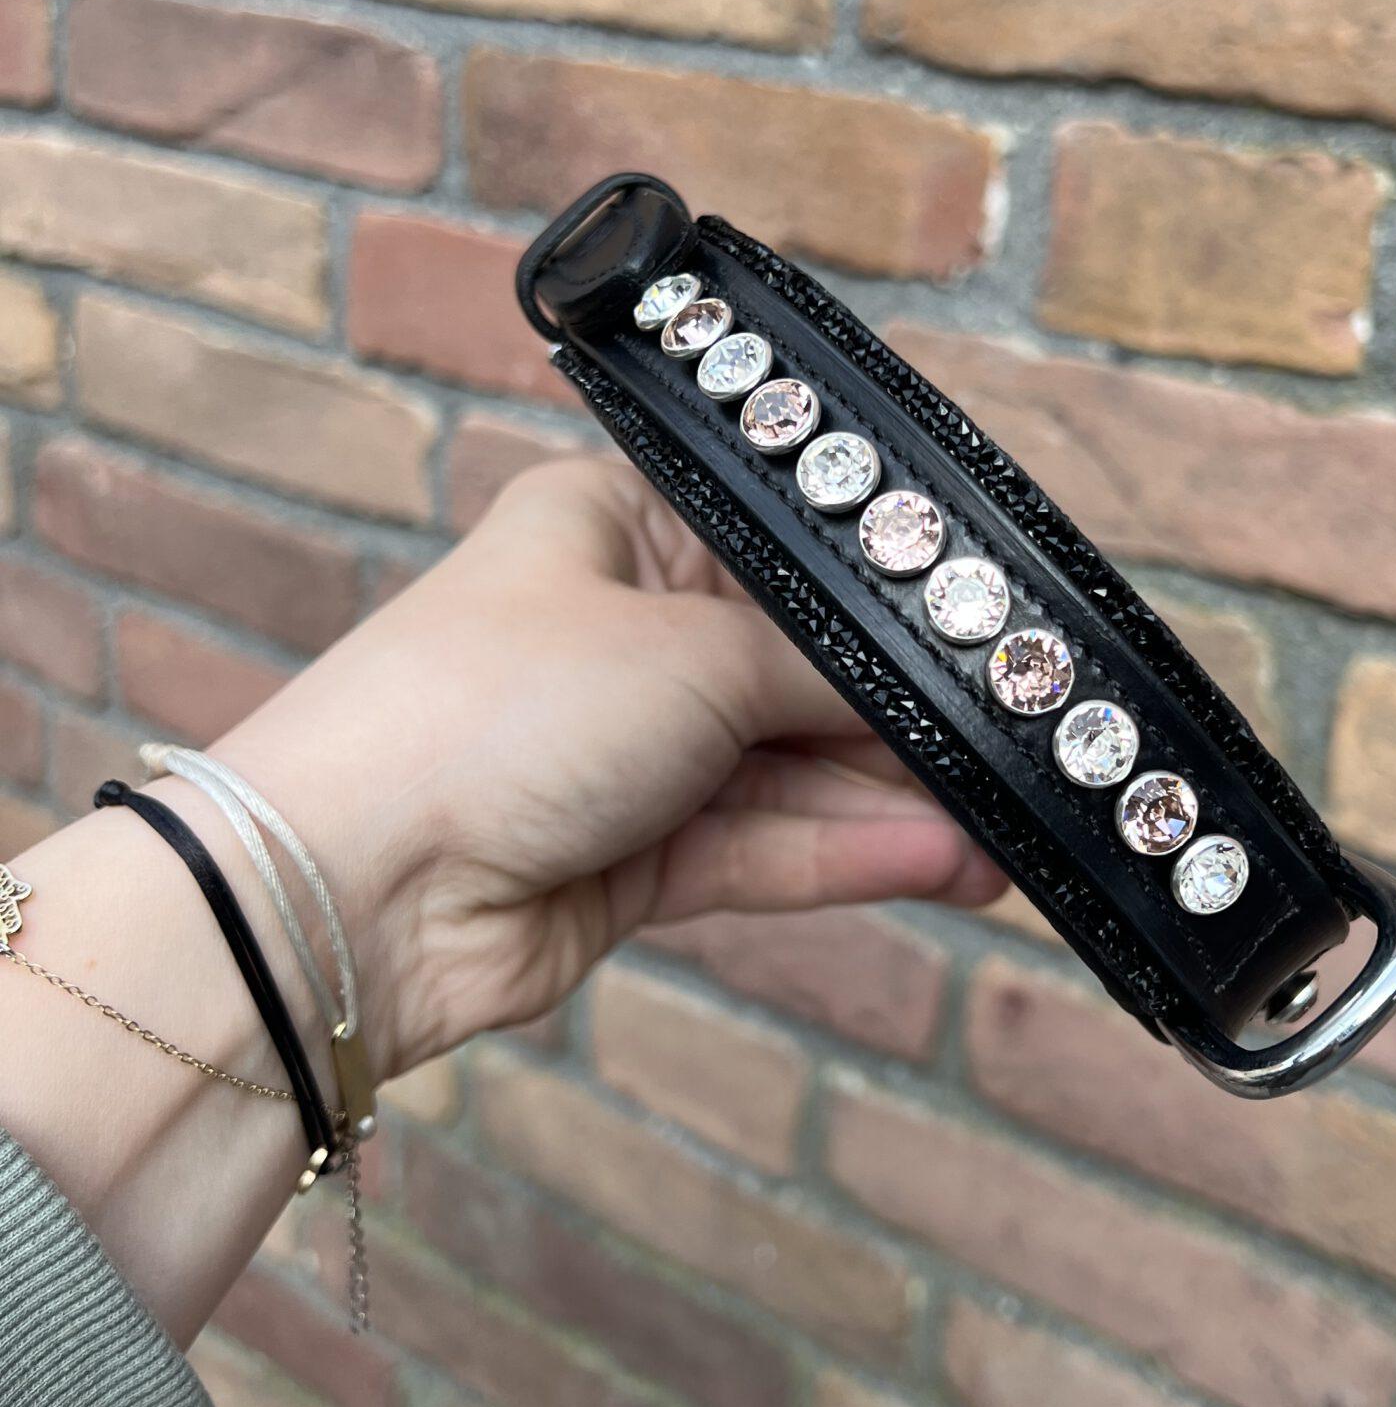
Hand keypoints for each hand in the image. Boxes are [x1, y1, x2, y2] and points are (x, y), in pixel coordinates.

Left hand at [204, 456, 1004, 1082]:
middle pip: (802, 667)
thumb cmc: (499, 709)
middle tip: (1026, 744)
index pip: (789, 550)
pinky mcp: (633, 856)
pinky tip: (948, 864)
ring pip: (793, 769)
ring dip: (895, 802)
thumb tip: (939, 682)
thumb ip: (827, 668)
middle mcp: (627, 628)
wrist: (357, 882)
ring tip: (1009, 831)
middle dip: (907, 715)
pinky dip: (849, 853)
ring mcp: (630, 749)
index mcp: (622, 524)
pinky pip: (764, 846)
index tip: (994, 633)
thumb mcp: (695, 649)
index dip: (891, 596)